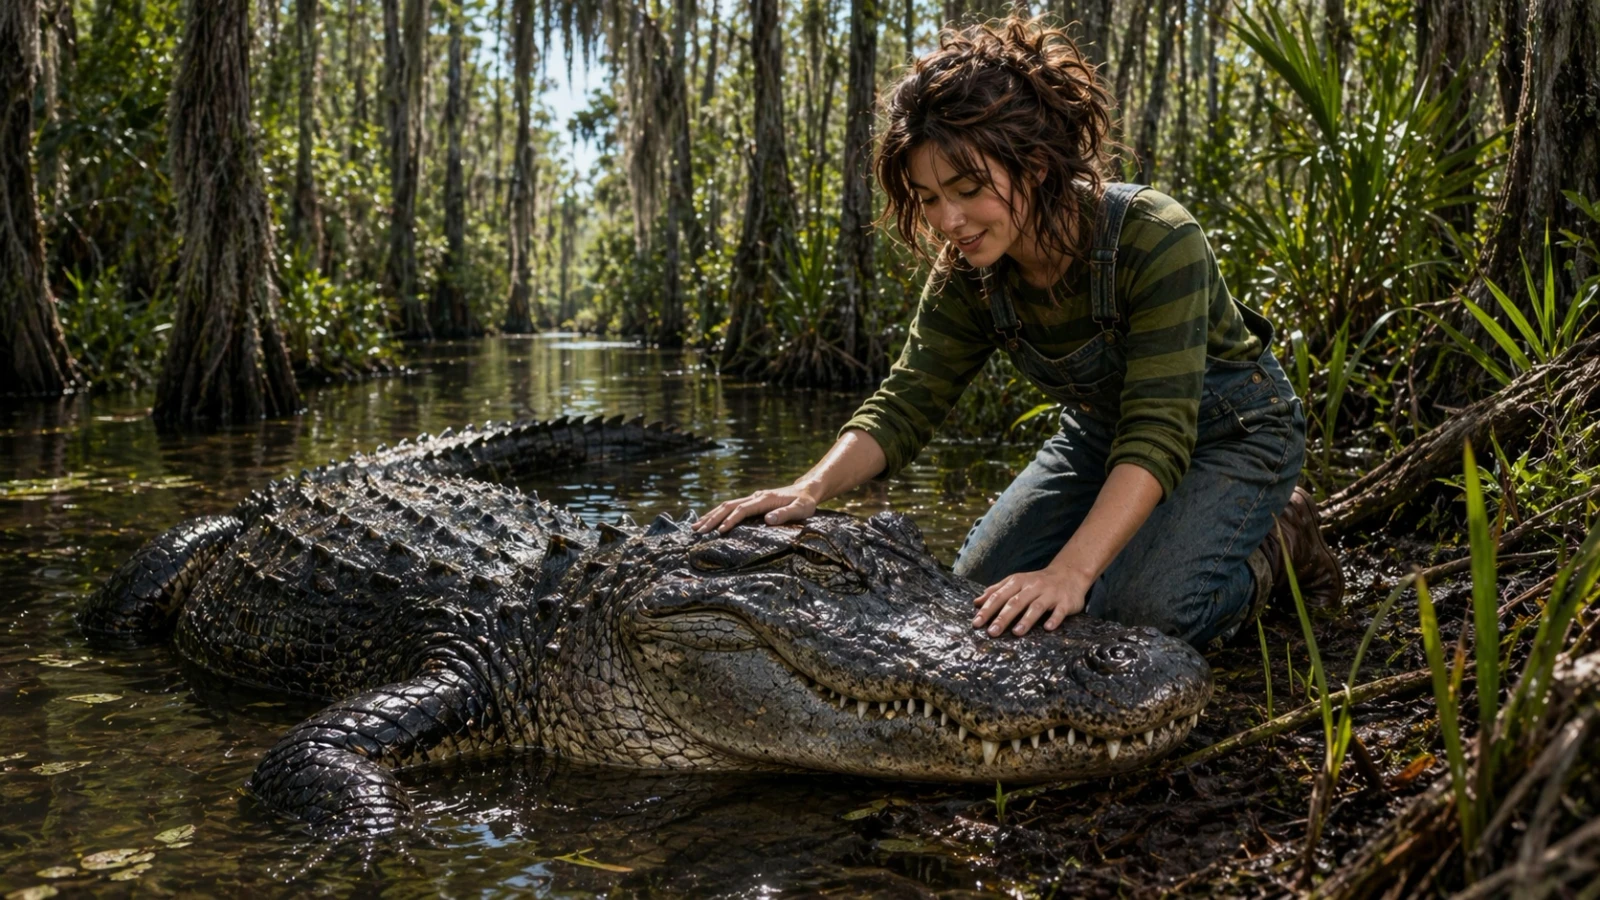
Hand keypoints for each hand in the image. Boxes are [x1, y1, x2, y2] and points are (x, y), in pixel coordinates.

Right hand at [693, 484, 819, 533]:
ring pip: (726, 505)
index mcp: (765, 499)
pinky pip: (731, 507)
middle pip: (728, 506)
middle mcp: (755, 496)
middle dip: (712, 518)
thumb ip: (785, 514)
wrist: (807, 490)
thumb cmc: (805, 503)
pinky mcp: (752, 502)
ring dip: (711, 515)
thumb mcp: (801, 509)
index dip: (731, 520)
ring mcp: (752, 498)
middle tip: (698, 531)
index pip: (742, 509)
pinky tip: (708, 521)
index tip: (720, 531)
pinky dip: (717, 513)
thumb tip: (767, 520)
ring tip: (696, 527)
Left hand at [972, 567, 1092, 636]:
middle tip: (992, 632)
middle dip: (1003, 617)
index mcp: (1018, 582)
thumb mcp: (1015, 582)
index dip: (987, 609)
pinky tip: (1048, 628)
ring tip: (1016, 632)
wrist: (1069, 573)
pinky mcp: (1065, 602)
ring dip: (1026, 619)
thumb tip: (976, 603)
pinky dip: (1054, 619)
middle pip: (1016, 602)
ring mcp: (1050, 594)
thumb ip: (996, 591)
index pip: (999, 596)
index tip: (977, 623)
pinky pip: (1059, 611)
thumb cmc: (1036, 582)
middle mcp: (1033, 587)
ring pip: (1036, 606)